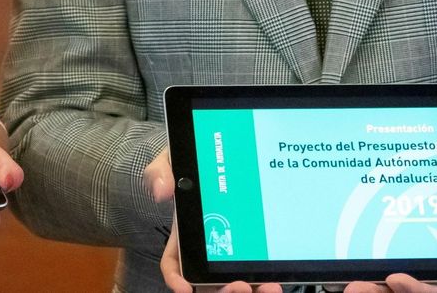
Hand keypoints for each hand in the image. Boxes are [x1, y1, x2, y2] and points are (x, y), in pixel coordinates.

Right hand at [148, 147, 280, 292]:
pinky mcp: (255, 252)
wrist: (221, 158)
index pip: (174, 264)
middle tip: (239, 286)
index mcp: (184, 234)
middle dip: (221, 292)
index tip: (185, 288)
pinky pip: (257, 276)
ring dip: (249, 292)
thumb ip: (160, 172)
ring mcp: (231, 252)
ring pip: (235, 284)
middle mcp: (206, 248)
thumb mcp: (172, 161)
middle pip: (208, 284)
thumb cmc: (193, 165)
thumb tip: (162, 192)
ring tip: (266, 287)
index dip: (176, 280)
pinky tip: (275, 282)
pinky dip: (265, 286)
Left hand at [342, 173, 436, 292]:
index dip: (414, 290)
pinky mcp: (375, 249)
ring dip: (362, 289)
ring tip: (345, 282)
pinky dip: (345, 273)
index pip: (430, 289)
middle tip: (359, 285)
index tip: (396, 278)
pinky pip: (361, 267)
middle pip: (400, 292)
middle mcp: (420, 269)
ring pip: (378, 287)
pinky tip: (333, 269)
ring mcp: (395, 260)